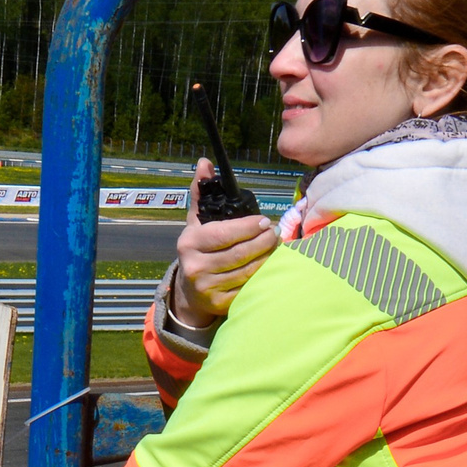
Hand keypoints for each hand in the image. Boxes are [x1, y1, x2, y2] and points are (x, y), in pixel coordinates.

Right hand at [172, 158, 278, 324]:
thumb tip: (206, 162)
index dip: (248, 228)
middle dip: (263, 241)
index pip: (225, 234)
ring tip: (276, 245)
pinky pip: (249, 288)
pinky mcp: (220, 304)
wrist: (190, 291)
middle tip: (276, 232)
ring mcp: (208, 288)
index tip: (265, 221)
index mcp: (189, 243)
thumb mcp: (196, 222)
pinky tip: (271, 265)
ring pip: (248, 271)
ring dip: (268, 257)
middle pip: (240, 254)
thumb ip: (202, 192)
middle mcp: (196, 267)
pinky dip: (264, 276)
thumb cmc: (199, 249)